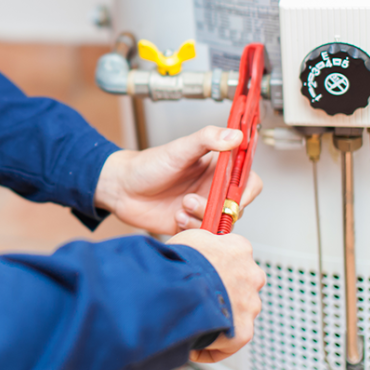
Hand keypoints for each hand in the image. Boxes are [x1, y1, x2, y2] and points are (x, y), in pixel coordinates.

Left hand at [94, 126, 262, 235]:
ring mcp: (203, 208)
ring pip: (221, 223)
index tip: (232, 195)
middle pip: (236, 206)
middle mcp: (213, 189)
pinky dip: (192, 228)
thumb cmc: (148, 165)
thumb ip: (208, 139)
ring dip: (202, 217)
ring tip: (181, 206)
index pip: (248, 181)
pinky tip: (176, 217)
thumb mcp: (179, 148)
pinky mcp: (191, 225)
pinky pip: (204, 235)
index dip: (246, 190)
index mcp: (216, 168)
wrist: (121, 188)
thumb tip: (235, 135)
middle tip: (193, 200)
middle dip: (219, 208)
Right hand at [167, 229, 265, 361]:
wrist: (181, 288)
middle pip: (241, 283)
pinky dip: (214, 345)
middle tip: (200, 295)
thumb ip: (205, 241)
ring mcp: (250, 304)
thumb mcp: (191, 237)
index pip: (236, 254)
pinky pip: (230, 341)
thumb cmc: (182, 261)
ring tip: (194, 319)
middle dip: (224, 290)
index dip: (218, 262)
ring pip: (238, 311)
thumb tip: (204, 245)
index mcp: (240, 248)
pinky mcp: (244, 331)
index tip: (206, 268)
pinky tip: (195, 345)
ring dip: (221, 315)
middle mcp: (252, 275)